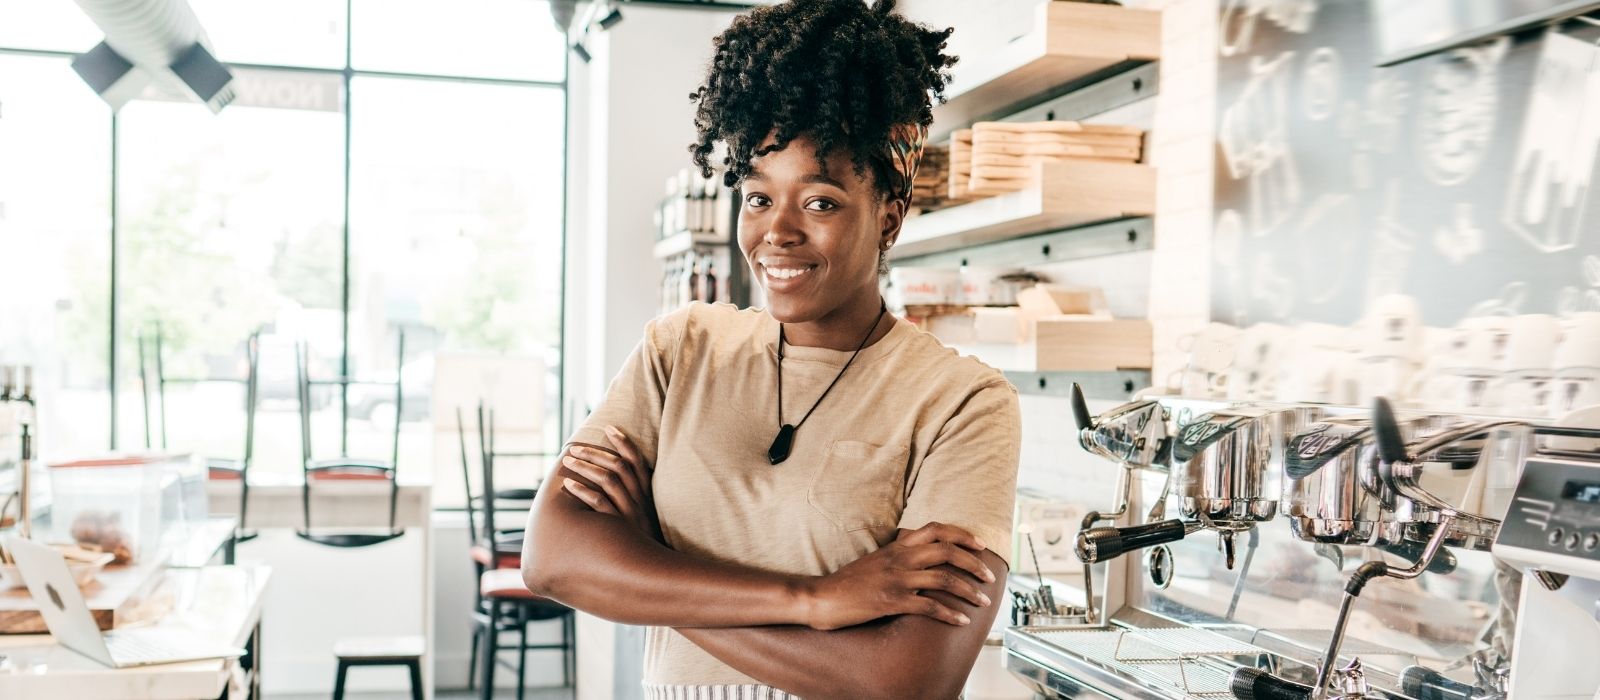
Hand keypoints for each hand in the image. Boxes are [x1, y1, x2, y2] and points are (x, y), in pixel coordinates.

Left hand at [560, 426, 662, 541]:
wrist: (654, 570)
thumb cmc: (642, 543)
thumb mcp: (643, 517)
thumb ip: (632, 498)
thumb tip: (612, 480)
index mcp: (647, 495)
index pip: (638, 461)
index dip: (625, 442)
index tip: (610, 428)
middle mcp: (640, 500)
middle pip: (619, 466)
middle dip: (595, 452)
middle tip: (574, 447)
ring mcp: (630, 513)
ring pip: (609, 480)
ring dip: (586, 466)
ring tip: (568, 461)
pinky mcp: (618, 527)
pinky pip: (600, 504)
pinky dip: (584, 491)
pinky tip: (569, 485)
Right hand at [801, 522, 995, 630]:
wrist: (822, 597)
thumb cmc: (848, 581)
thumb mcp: (876, 559)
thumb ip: (899, 554)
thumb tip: (919, 551)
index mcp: (897, 546)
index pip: (936, 530)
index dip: (962, 534)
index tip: (980, 544)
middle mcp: (900, 559)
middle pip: (947, 551)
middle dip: (974, 564)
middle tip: (989, 576)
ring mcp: (897, 580)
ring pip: (944, 579)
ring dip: (969, 591)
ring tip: (983, 601)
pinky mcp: (892, 602)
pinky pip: (929, 606)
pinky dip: (950, 614)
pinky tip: (961, 621)